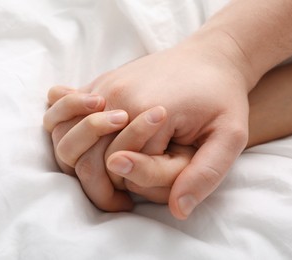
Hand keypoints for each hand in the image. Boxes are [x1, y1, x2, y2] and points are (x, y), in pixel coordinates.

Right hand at [80, 33, 251, 218]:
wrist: (211, 57)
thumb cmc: (222, 97)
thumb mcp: (230, 137)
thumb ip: (205, 174)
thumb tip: (178, 210)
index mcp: (148, 112)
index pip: (120, 170)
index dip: (132, 190)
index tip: (148, 197)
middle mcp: (118, 96)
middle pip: (85, 157)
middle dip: (98, 186)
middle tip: (122, 200)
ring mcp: (105, 85)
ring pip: (64, 135)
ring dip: (75, 159)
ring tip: (106, 170)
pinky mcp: (101, 81)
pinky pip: (60, 109)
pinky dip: (62, 126)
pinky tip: (85, 136)